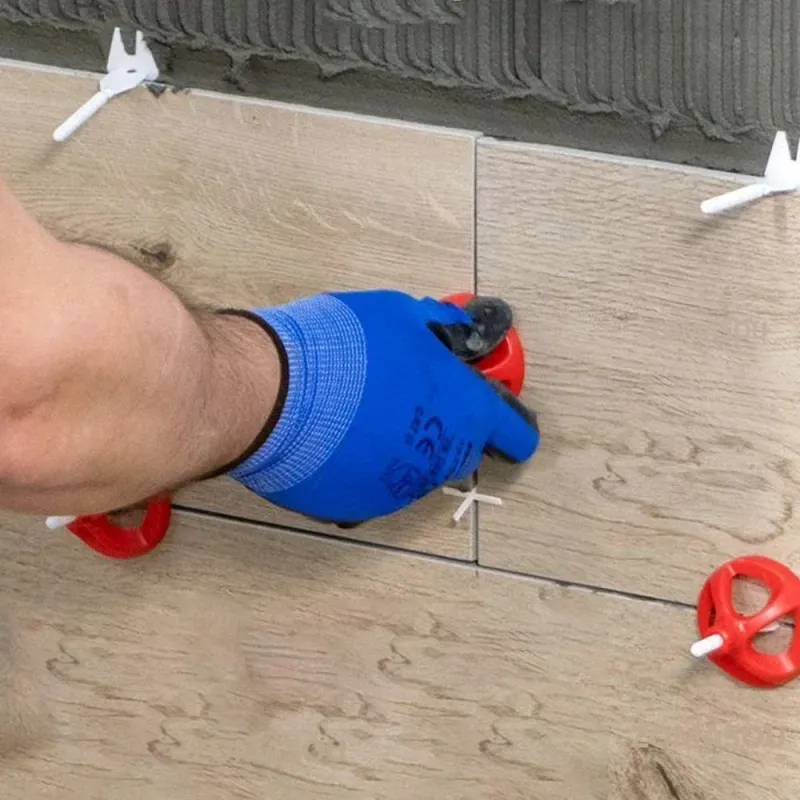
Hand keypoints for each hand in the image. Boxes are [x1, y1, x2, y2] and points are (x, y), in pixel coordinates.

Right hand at [223, 290, 538, 525]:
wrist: (269, 392)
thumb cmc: (343, 347)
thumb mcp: (400, 316)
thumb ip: (439, 331)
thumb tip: (457, 332)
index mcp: (464, 415)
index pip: (516, 435)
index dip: (510, 422)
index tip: (494, 410)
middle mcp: (439, 462)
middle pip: (460, 451)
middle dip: (445, 426)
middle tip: (408, 394)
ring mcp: (396, 491)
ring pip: (412, 470)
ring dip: (398, 445)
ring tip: (357, 412)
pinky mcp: (352, 508)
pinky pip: (368, 483)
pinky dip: (360, 464)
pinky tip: (332, 437)